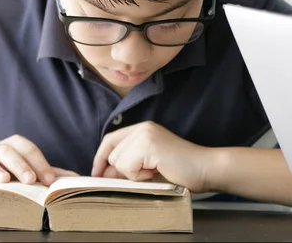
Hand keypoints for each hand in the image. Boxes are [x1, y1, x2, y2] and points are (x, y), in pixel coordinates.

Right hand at [0, 135, 77, 185]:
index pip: (28, 149)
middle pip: (8, 151)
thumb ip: (49, 174)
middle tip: (30, 180)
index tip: (49, 180)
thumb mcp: (29, 172)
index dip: (39, 162)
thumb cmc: (10, 174)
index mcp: (14, 147)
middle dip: (20, 165)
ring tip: (5, 180)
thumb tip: (76, 179)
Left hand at [91, 121, 209, 192]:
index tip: (96, 173)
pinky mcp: (148, 144)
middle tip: (145, 176)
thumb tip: (104, 174)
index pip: (110, 140)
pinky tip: (157, 172)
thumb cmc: (181, 171)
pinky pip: (127, 166)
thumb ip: (127, 165)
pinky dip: (139, 176)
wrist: (207, 170)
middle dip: (120, 171)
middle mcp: (142, 128)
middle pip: (112, 153)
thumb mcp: (148, 166)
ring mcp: (145, 134)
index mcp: (142, 130)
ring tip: (154, 172)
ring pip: (118, 161)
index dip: (100, 157)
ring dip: (133, 174)